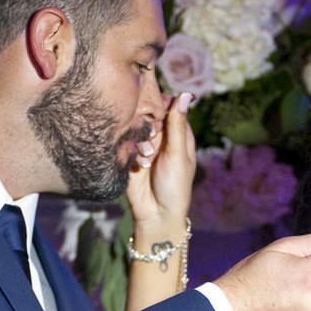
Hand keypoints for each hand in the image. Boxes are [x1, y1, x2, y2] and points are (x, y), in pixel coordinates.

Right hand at [128, 92, 194, 230]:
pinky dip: (131, 152)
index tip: (155, 104)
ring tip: (148, 157)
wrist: (156, 215)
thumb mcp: (178, 154)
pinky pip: (125, 144)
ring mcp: (144, 148)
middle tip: (152, 136)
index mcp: (179, 135)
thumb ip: (177, 125)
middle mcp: (161, 139)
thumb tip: (184, 94)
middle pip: (150, 116)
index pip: (170, 108)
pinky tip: (139, 165)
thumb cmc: (175, 186)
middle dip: (149, 125)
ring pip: (136, 130)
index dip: (162, 104)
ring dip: (141, 141)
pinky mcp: (129, 157)